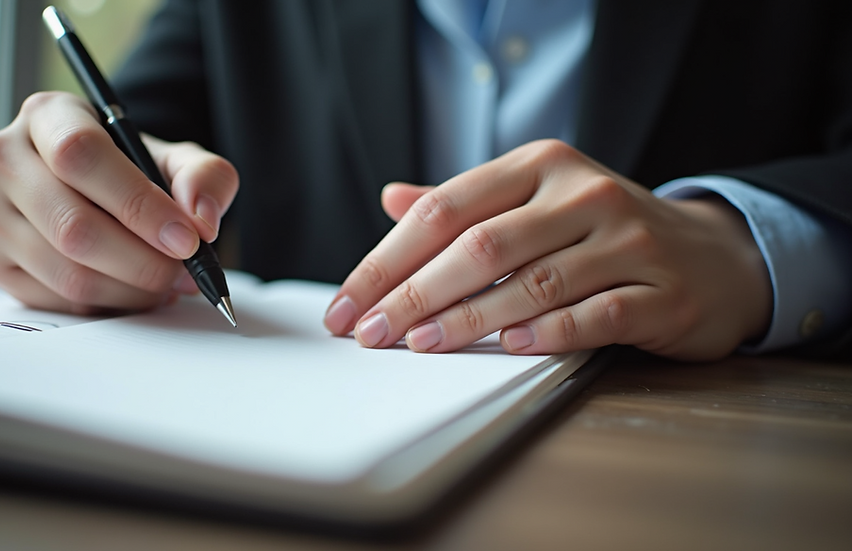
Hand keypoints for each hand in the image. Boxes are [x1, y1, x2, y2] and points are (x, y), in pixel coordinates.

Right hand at [0, 91, 237, 313]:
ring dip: (132, 290)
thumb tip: (202, 221)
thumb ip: (203, 176)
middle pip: (72, 226)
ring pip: (67, 272)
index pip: (81, 156)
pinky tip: (136, 291)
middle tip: (187, 274)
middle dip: (144, 262)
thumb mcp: (171, 158)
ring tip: (169, 285)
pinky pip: (59, 300)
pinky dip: (111, 306)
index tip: (188, 239)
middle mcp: (4, 159)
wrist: (78, 191)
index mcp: (46, 116)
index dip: (139, 204)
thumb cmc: (128, 169)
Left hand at [324, 140, 771, 360]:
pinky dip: (548, 332)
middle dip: (414, 294)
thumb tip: (391, 200)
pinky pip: (595, 314)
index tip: (348, 303)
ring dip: (468, 318)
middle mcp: (583, 194)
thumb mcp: (534, 199)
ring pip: (533, 282)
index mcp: (540, 166)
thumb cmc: (600, 230)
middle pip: (481, 246)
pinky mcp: (660, 291)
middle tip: (371, 332)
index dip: (388, 259)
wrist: (708, 253)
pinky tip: (509, 347)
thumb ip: (466, 203)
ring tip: (419, 344)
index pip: (446, 209)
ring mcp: (627, 241)